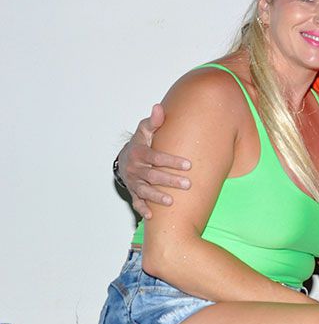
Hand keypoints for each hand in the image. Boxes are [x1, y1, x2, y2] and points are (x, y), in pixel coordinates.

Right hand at [119, 104, 191, 218]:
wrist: (125, 158)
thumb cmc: (141, 142)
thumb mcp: (145, 130)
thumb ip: (154, 121)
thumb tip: (159, 107)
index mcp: (140, 152)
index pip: (156, 157)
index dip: (172, 161)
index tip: (188, 165)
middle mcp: (135, 168)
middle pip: (153, 176)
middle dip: (170, 180)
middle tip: (188, 184)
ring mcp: (134, 182)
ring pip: (145, 191)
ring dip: (157, 197)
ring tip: (171, 201)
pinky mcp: (133, 192)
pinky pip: (137, 202)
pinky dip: (143, 209)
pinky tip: (152, 216)